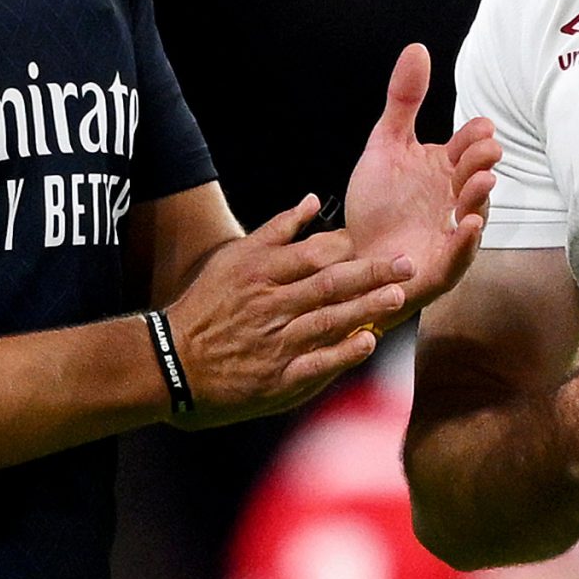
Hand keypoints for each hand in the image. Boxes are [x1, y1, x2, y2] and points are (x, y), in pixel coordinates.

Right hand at [162, 196, 411, 428]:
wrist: (172, 363)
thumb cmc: (207, 306)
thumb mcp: (234, 258)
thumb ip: (277, 229)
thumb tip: (313, 200)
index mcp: (259, 273)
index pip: (312, 256)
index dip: (349, 251)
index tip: (379, 247)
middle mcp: (269, 305)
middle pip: (327, 286)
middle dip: (371, 275)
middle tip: (406, 266)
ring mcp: (274, 343)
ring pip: (326, 322)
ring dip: (365, 310)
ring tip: (397, 298)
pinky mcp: (276, 378)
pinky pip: (315, 365)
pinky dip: (341, 354)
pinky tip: (366, 343)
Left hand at [343, 43, 501, 312]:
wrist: (353, 255)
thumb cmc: (378, 203)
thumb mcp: (386, 144)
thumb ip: (404, 99)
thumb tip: (417, 48)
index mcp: (446, 168)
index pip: (469, 146)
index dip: (476, 137)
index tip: (480, 127)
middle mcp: (455, 199)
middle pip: (477, 178)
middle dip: (482, 164)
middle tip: (484, 152)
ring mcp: (452, 234)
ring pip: (474, 215)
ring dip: (479, 199)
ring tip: (481, 182)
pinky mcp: (442, 266)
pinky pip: (460, 255)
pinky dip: (466, 241)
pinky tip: (466, 225)